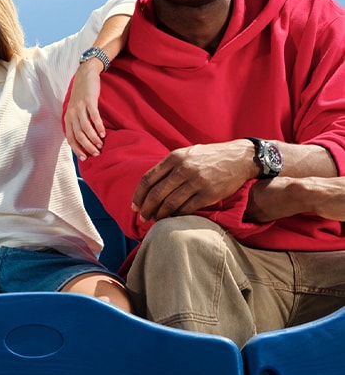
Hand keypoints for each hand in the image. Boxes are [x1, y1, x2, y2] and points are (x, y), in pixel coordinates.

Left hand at [64, 59, 105, 158]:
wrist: (85, 74)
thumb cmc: (82, 95)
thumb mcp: (75, 109)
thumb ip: (77, 122)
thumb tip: (84, 139)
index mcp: (67, 118)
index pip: (70, 138)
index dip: (77, 149)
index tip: (85, 158)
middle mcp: (71, 114)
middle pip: (79, 135)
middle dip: (87, 146)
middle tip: (96, 153)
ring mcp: (80, 107)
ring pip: (86, 128)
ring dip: (94, 138)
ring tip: (101, 144)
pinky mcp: (89, 101)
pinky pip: (94, 117)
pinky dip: (99, 126)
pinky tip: (103, 133)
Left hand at [132, 140, 254, 221]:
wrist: (240, 158)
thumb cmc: (209, 157)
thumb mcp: (187, 154)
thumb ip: (169, 166)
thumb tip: (149, 185)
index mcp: (175, 157)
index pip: (148, 179)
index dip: (138, 195)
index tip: (134, 206)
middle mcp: (184, 169)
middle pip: (156, 194)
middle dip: (146, 209)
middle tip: (142, 218)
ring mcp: (196, 182)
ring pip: (169, 204)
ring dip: (159, 215)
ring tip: (155, 220)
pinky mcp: (208, 194)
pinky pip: (186, 209)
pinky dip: (176, 216)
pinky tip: (172, 219)